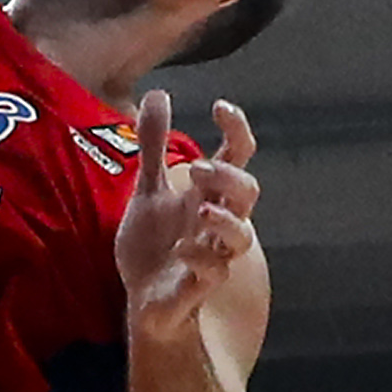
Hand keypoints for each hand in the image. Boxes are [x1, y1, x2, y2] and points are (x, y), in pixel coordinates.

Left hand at [114, 90, 258, 344]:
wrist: (143, 297)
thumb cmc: (155, 243)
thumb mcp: (148, 188)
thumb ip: (154, 144)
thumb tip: (158, 93)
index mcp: (206, 195)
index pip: (236, 158)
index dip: (237, 131)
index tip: (221, 107)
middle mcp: (215, 222)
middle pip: (249, 193)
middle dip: (230, 176)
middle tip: (199, 167)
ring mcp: (212, 254)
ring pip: (242, 236)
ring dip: (225, 218)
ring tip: (200, 207)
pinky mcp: (198, 285)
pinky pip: (213, 272)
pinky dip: (200, 257)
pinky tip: (180, 248)